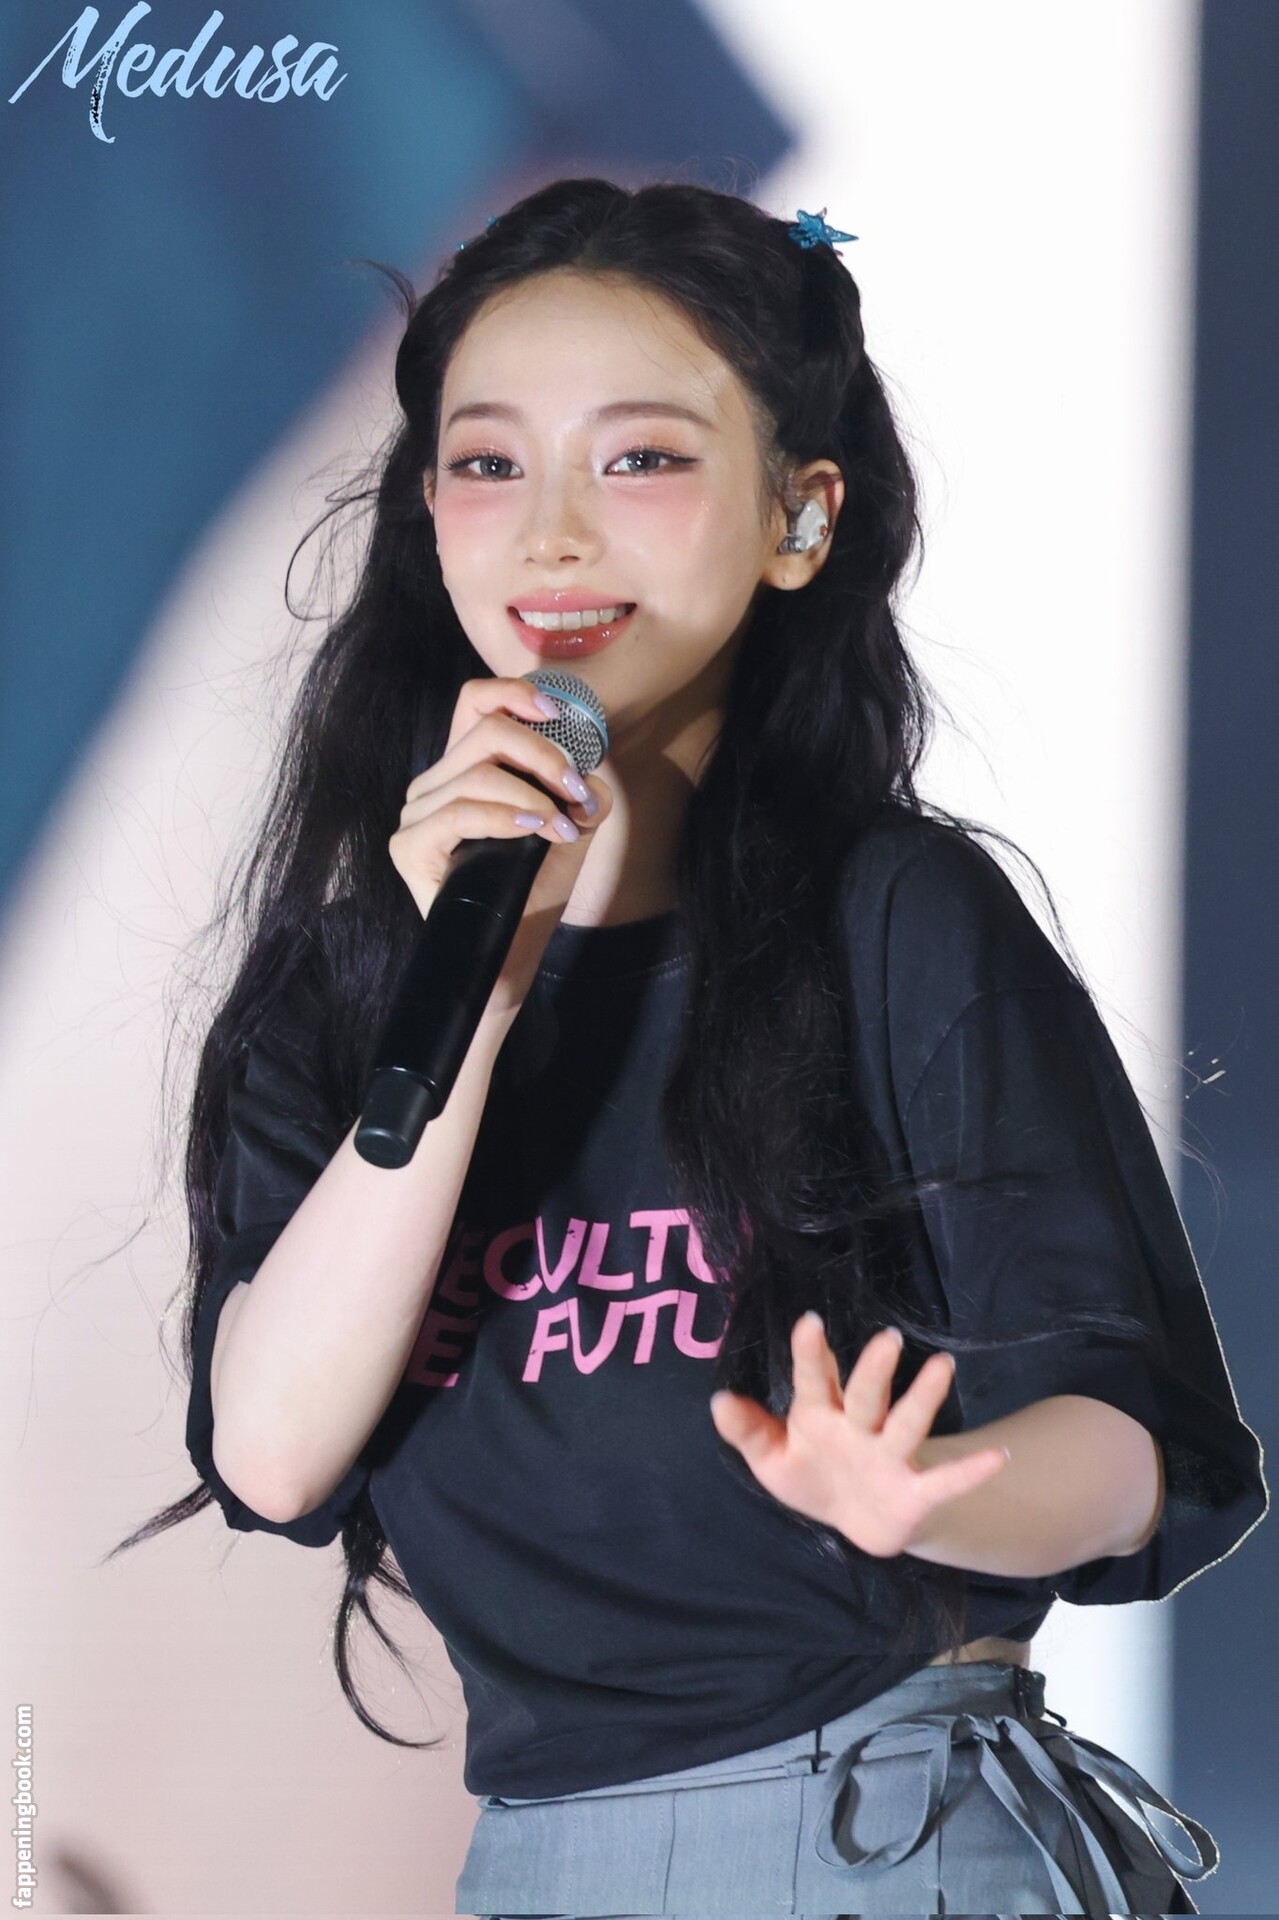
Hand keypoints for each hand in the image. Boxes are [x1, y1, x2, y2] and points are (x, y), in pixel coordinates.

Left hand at [708, 1316, 1009, 1557]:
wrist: (853, 1522)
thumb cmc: (811, 1476)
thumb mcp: (772, 1460)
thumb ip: (748, 1431)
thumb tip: (716, 1401)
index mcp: (820, 1415)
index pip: (814, 1380)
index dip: (811, 1354)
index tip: (809, 1322)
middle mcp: (859, 1427)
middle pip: (867, 1395)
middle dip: (874, 1370)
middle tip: (886, 1340)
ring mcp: (889, 1457)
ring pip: (906, 1423)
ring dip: (923, 1398)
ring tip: (943, 1366)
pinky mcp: (913, 1493)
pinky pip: (944, 1482)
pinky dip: (971, 1472)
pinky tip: (998, 1458)